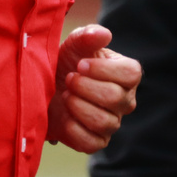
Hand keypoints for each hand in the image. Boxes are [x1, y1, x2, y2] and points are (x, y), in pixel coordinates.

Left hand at [47, 24, 141, 152]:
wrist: (44, 85)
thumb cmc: (65, 61)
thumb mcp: (73, 43)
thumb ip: (87, 35)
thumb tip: (104, 34)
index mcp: (124, 74)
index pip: (131, 73)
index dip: (104, 69)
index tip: (81, 65)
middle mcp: (123, 100)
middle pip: (115, 97)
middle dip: (84, 86)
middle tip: (69, 78)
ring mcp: (111, 123)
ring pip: (103, 121)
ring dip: (77, 105)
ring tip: (66, 94)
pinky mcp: (96, 141)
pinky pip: (90, 142)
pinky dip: (73, 127)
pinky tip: (65, 114)